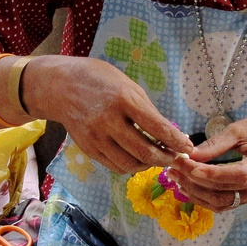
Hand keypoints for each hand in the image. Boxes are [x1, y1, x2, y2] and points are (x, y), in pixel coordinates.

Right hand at [23, 55, 193, 173]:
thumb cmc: (98, 79)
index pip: (157, 128)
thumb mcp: (127, 84)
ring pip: (130, 164)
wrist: (59, 86)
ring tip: (157, 158)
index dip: (177, 142)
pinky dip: (131, 166)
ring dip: (149, 165)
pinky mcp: (88, 149)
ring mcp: (96, 138)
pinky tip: (138, 158)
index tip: (188, 147)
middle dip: (166, 159)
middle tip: (175, 157)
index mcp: (123, 99)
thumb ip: (146, 109)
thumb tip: (169, 133)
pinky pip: (115, 166)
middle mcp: (109, 121)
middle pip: (145, 152)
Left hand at [163, 113, 246, 209]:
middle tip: (173, 166)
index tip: (189, 166)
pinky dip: (205, 197)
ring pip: (223, 203)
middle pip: (225, 191)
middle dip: (195, 181)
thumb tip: (192, 154)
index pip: (239, 174)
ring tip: (176, 177)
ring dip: (196, 192)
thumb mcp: (245, 127)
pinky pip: (226, 203)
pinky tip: (189, 186)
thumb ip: (218, 143)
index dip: (213, 173)